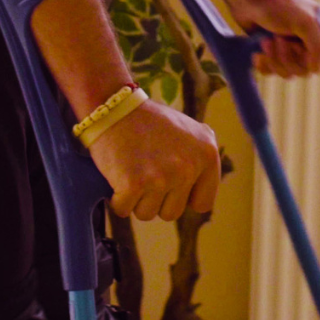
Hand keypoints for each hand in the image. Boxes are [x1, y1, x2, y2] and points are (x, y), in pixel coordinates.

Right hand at [89, 98, 219, 221]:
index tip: (169, 179)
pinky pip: (124, 210)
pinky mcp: (133, 184)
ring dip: (136, 198)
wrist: (113, 105)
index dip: (182, 195)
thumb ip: (199, 158)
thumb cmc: (147, 120)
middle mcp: (188, 167)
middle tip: (144, 168)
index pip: (201, 203)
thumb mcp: (187, 130)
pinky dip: (116, 199)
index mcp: (207, 154)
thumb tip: (202, 193)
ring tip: (131, 168)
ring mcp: (161, 177)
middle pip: (172, 212)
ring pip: (147, 214)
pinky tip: (117, 175)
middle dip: (155, 197)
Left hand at [227, 0, 319, 78]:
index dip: (307, 59)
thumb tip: (317, 70)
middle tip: (276, 39)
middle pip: (303, 70)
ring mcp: (288, 47)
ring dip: (274, 60)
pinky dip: (264, 65)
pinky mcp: (271, 52)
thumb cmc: (276, 5)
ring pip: (288, 73)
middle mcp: (307, 41)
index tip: (294, 44)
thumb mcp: (306, 23)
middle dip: (286, 58)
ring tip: (265, 41)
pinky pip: (272, 72)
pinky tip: (257, 53)